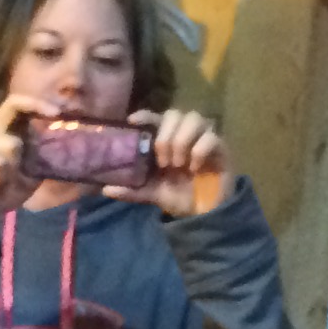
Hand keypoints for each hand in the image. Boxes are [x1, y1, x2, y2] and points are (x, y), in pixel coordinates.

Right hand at [0, 92, 46, 223]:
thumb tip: (51, 134)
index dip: (39, 104)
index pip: (20, 107)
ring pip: (12, 144)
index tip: (58, 113)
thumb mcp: (31, 170)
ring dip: (15, 168)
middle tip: (55, 114)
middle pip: (13, 104)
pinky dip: (2, 178)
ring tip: (5, 180)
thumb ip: (37, 152)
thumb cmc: (8, 189)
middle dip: (35, 106)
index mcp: (6, 130)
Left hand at [101, 107, 227, 218]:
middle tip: (161, 160)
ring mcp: (205, 139)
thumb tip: (105, 189)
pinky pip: (212, 137)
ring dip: (181, 140)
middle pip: (176, 113)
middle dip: (165, 134)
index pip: (157, 117)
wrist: (204, 215)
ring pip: (195, 119)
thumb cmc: (180, 197)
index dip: (146, 115)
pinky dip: (199, 150)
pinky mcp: (222, 149)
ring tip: (177, 164)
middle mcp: (186, 135)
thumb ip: (131, 190)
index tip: (132, 121)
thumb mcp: (152, 193)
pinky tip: (194, 167)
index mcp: (168, 140)